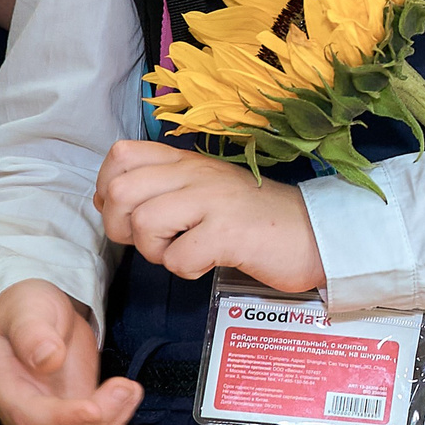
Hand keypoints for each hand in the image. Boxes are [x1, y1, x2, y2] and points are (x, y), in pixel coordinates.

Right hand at [0, 279, 141, 424]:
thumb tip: (47, 358)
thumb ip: (34, 333)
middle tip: (127, 386)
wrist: (40, 317)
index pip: (29, 418)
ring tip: (130, 393)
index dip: (62, 420)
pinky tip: (123, 424)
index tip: (95, 409)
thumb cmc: (29, 310)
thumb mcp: (28, 309)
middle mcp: (23, 415)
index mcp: (6, 388)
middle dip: (97, 424)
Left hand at [95, 141, 327, 291]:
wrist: (316, 232)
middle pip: (121, 191)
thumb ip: (166, 186)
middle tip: (154, 240)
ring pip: (143, 224)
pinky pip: (177, 258)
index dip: (108, 188)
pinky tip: (207, 262)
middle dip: (122, 227)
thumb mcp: (208, 188)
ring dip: (155, 251)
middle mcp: (198, 174)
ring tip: (184, 251)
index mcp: (189, 161)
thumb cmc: (256, 218)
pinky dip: (186, 270)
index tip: (129, 212)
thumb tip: (114, 200)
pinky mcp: (228, 232)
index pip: (121, 154)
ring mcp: (213, 200)